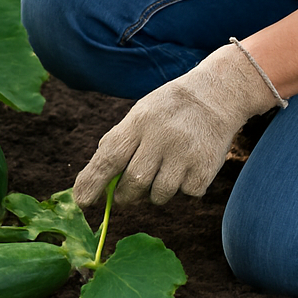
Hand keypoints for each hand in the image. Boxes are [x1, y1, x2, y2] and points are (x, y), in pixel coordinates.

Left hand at [72, 41, 283, 208]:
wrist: (215, 95)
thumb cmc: (167, 111)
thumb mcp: (139, 115)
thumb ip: (118, 144)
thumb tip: (94, 182)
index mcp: (139, 122)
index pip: (110, 157)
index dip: (93, 182)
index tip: (82, 202)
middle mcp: (162, 137)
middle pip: (134, 183)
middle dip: (125, 196)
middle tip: (125, 195)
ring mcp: (186, 154)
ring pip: (159, 195)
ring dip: (154, 193)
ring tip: (163, 171)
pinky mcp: (206, 168)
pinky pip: (185, 195)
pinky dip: (182, 188)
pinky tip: (187, 166)